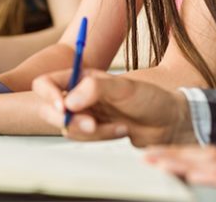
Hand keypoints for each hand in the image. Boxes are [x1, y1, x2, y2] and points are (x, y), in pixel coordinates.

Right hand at [32, 68, 196, 145]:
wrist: (169, 121)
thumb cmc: (150, 98)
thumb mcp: (125, 88)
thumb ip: (94, 90)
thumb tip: (68, 102)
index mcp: (80, 77)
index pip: (46, 83)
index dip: (48, 96)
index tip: (63, 108)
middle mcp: (77, 94)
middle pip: (50, 110)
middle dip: (70, 121)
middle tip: (92, 125)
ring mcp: (84, 113)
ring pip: (68, 128)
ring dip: (92, 132)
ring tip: (119, 126)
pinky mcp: (92, 130)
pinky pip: (83, 138)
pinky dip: (101, 137)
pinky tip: (121, 130)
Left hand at [145, 145, 215, 200]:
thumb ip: (199, 189)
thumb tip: (178, 182)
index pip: (198, 157)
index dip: (173, 153)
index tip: (147, 154)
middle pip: (207, 155)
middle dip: (175, 154)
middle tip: (147, 156)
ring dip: (191, 163)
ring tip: (164, 165)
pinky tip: (196, 178)